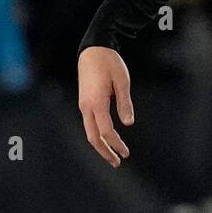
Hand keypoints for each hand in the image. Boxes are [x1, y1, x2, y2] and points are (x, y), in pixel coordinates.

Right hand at [78, 46, 133, 166]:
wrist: (93, 49)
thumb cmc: (110, 63)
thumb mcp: (122, 82)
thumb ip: (125, 104)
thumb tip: (128, 123)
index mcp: (96, 102)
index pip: (106, 131)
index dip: (116, 144)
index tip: (126, 153)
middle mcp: (86, 106)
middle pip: (93, 137)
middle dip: (105, 152)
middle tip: (117, 163)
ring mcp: (83, 105)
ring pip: (89, 132)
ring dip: (100, 146)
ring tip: (112, 156)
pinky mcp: (84, 102)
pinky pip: (89, 124)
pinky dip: (97, 136)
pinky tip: (106, 140)